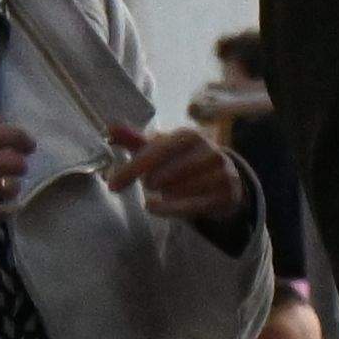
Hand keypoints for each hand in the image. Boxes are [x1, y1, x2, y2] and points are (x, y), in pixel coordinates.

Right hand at [0, 107, 28, 222]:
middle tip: (13, 165)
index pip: (10, 135)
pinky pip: (0, 213)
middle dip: (19, 164)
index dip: (25, 140)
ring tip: (3, 184)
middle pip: (16, 164)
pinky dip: (8, 209)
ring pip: (11, 188)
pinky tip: (6, 205)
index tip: (27, 145)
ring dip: (11, 185)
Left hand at [117, 124, 246, 224]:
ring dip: (163, 195)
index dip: (132, 169)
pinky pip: (192, 206)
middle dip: (150, 182)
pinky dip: (169, 209)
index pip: (155, 152)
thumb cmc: (184, 161)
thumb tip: (110, 129)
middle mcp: (210, 152)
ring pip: (179, 191)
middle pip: (166, 173)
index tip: (112, 185)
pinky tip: (153, 207)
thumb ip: (135, 140)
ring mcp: (222, 174)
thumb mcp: (161, 149)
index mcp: (190, 136)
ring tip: (162, 192)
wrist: (225, 179)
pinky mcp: (228, 195)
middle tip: (148, 185)